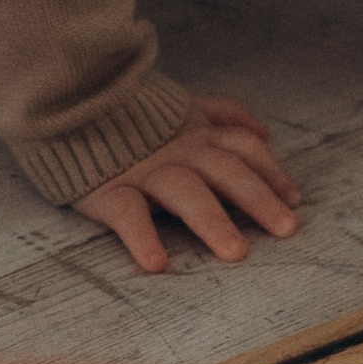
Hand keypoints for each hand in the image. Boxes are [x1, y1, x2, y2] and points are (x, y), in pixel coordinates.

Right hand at [72, 98, 301, 274]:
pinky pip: (128, 214)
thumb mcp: (181, 104)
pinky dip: (142, 238)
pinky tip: (157, 264)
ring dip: (213, 222)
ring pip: (186, 192)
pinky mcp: (108, 188)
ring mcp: (144, 169)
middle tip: (287, 229)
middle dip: (260, 200)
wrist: (67, 99)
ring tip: (236, 254)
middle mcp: (178, 150)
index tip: (295, 199)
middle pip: (227, 172)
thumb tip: (265, 133)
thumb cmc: (128, 113)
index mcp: (196, 131)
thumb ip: (223, 115)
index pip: (244, 150)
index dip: (272, 172)